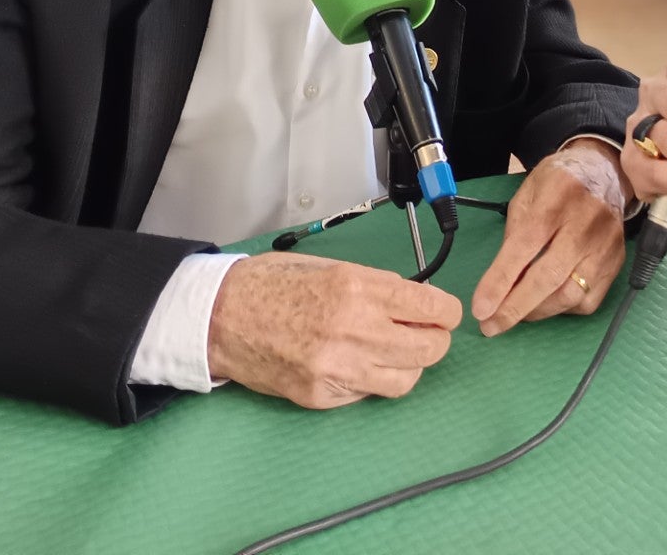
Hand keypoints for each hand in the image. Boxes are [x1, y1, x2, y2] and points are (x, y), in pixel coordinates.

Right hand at [206, 251, 461, 409]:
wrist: (220, 317)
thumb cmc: (273, 284)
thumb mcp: (332, 268)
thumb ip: (376, 287)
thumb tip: (414, 302)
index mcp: (358, 289)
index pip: (431, 309)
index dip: (446, 313)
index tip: (445, 314)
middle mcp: (353, 331)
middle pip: (428, 350)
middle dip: (434, 340)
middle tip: (425, 334)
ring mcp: (337, 369)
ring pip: (406, 380)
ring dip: (408, 366)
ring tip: (392, 352)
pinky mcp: (321, 397)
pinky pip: (368, 394)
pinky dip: (370, 380)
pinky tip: (354, 363)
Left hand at [471, 140, 629, 336]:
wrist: (603, 171)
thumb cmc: (558, 183)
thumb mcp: (526, 194)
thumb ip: (514, 233)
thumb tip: (500, 281)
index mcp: (556, 198)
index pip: (524, 246)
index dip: (500, 280)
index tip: (480, 308)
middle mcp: (585, 223)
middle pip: (549, 276)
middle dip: (515, 307)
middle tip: (491, 326)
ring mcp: (605, 245)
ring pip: (570, 295)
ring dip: (537, 311)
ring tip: (515, 314)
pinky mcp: (616, 263)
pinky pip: (588, 301)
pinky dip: (562, 309)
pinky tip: (547, 302)